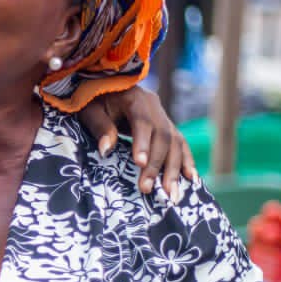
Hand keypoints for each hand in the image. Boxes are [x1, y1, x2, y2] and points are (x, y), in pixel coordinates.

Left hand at [79, 86, 197, 199]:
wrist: (103, 87)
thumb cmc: (92, 101)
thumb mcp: (90, 111)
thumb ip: (99, 127)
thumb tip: (106, 150)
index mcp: (135, 98)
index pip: (143, 122)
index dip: (143, 143)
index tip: (139, 164)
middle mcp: (154, 106)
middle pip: (163, 136)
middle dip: (157, 165)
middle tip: (147, 189)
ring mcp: (162, 116)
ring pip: (176, 143)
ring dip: (174, 170)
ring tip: (171, 194)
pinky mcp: (166, 127)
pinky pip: (180, 144)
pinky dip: (185, 162)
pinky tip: (190, 179)